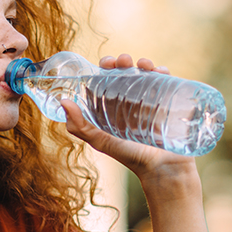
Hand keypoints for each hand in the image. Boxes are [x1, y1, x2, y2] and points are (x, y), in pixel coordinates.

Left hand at [61, 54, 197, 181]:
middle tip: (123, 61)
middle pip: (125, 73)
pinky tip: (159, 72)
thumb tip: (63, 102)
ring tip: (142, 64)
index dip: (105, 67)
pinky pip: (166, 81)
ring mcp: (150, 100)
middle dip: (123, 62)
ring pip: (145, 73)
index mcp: (112, 107)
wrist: (162, 169)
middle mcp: (130, 101)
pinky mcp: (168, 101)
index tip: (106, 64)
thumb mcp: (101, 141)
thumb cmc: (131, 156)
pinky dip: (162, 71)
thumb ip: (80, 127)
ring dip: (143, 63)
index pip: (106, 80)